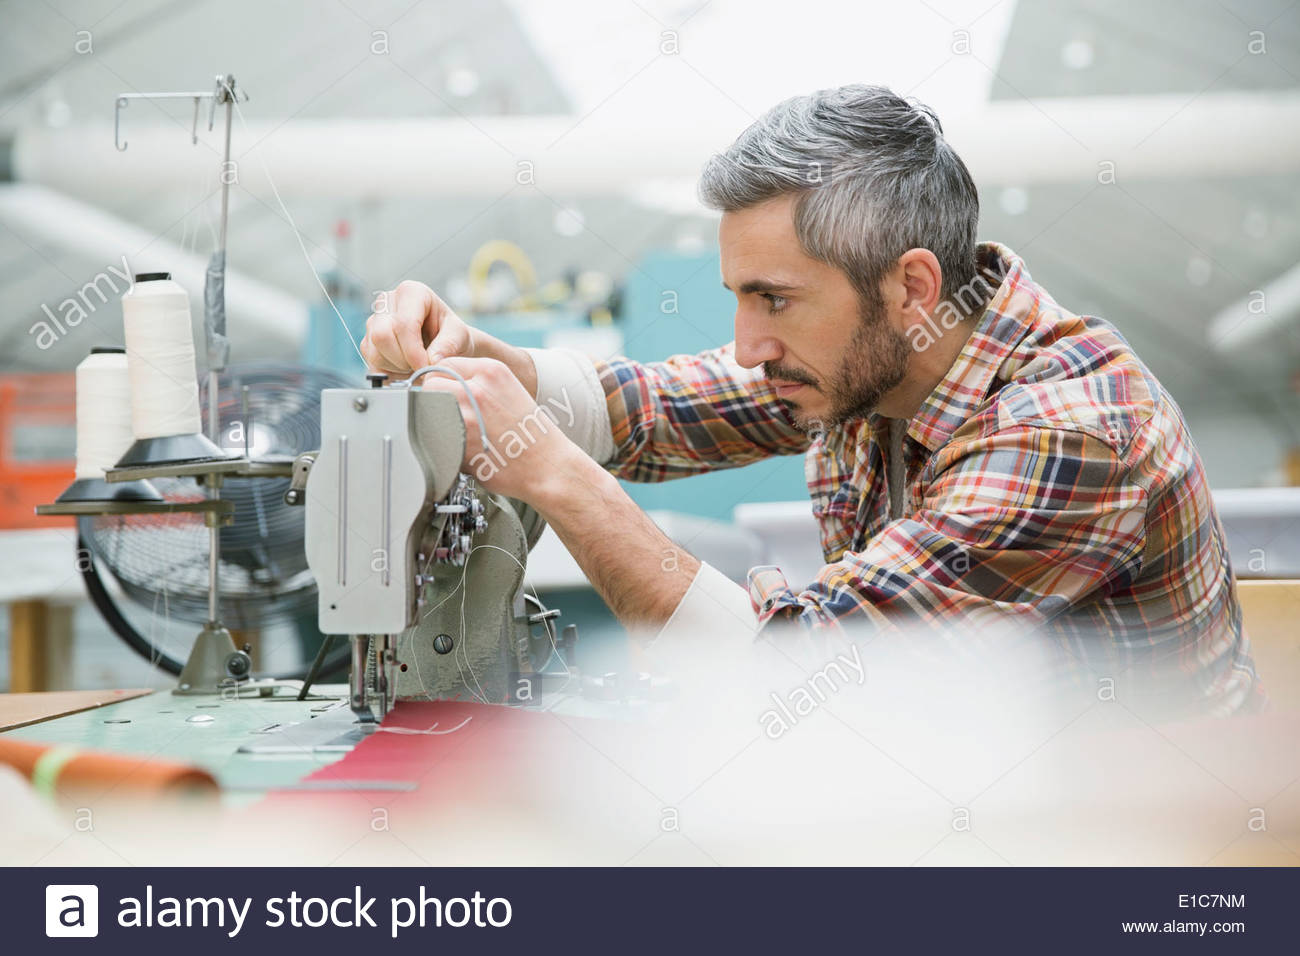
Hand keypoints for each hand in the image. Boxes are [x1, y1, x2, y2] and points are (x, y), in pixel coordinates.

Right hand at [360, 280, 474, 374]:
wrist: (443, 342)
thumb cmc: (451, 333)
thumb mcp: (460, 336)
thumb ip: (448, 346)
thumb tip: (432, 361)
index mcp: (412, 292)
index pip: (403, 324)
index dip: (413, 351)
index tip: (426, 366)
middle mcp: (387, 301)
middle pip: (382, 336)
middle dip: (403, 359)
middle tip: (421, 367)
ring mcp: (374, 321)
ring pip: (374, 351)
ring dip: (397, 367)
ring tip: (416, 364)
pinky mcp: (368, 341)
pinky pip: (372, 362)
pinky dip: (390, 371)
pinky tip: (405, 367)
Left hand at [416, 356, 577, 503]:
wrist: (549, 467)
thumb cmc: (531, 435)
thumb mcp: (509, 391)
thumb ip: (477, 383)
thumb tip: (444, 386)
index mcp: (491, 371)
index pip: (444, 364)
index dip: (441, 381)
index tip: (446, 395)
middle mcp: (477, 389)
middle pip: (431, 384)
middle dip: (433, 399)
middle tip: (447, 415)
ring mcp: (466, 415)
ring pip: (428, 411)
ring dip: (434, 422)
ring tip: (457, 434)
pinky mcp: (459, 443)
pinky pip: (435, 438)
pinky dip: (443, 446)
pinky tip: (465, 451)